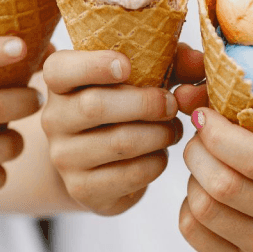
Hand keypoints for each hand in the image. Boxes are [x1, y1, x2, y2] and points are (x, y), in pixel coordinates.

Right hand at [41, 43, 202, 215]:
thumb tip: (199, 62)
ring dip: (159, 134)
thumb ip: (173, 62)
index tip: (127, 65)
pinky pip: (131, 174)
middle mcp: (53, 120)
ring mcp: (64, 158)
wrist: (98, 162)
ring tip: (172, 129)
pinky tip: (160, 154)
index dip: (93, 65)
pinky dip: (157, 162)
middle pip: (95, 106)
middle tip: (172, 104)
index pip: (60, 70)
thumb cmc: (125, 106)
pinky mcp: (83, 189)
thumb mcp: (143, 77)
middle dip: (146, 103)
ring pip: (120, 142)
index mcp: (60, 82)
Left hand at [179, 107, 252, 251]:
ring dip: (192, 178)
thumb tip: (184, 95)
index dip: (218, 134)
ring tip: (204, 168)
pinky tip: (205, 194)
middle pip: (223, 185)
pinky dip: (188, 205)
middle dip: (197, 152)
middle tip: (199, 140)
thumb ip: (241, 114)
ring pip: (203, 207)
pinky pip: (192, 230)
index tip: (203, 116)